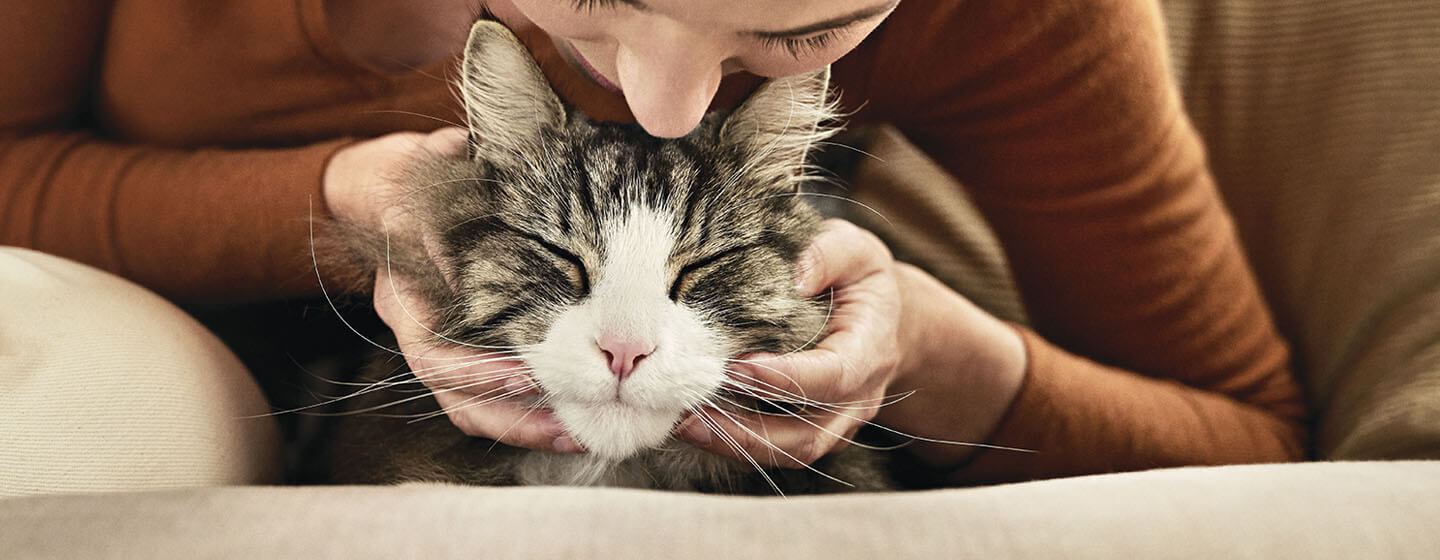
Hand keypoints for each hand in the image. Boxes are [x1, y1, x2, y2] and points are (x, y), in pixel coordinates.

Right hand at [325, 127, 584, 453]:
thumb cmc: (413, 178)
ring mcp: (440, 345)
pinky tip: (571, 416)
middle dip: (513, 420)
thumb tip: (461, 214)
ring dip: (525, 428)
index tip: (525, 379)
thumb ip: (442, 198)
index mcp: (404, 298)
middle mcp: (418, 331)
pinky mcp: (465, 350)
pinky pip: (489, 399)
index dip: (477, 372)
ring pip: (472, 408)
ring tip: (579, 433)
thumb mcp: (423, 178)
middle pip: (455, 398)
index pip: (432, 353)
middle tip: (570, 426)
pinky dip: (528, 413)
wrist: (390, 184)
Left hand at [676, 219, 905, 467]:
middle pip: (806, 435)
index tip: (738, 367)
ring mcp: (836, 423)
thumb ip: (831, 254)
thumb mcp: (858, 251)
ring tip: (684, 427)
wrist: (882, 320)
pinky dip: (737, 446)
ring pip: (790, 452)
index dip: (786, 377)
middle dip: (747, 433)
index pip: (831, 376)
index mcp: (868, 353)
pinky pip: (777, 451)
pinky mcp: (812, 431)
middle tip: (691, 417)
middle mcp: (857, 400)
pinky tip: (698, 426)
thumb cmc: (861, 281)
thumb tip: (797, 276)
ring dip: (735, 446)